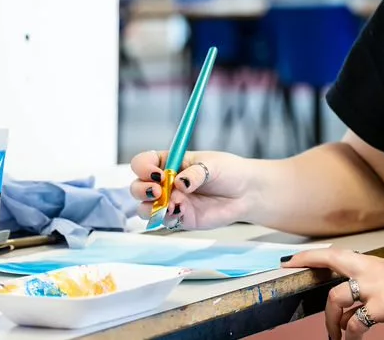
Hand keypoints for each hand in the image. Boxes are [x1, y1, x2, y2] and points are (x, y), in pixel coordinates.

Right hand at [129, 150, 251, 229]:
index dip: (143, 167)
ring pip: (144, 207)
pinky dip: (167, 218)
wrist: (246, 192)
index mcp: (170, 162)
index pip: (144, 162)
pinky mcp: (179, 218)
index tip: (156, 173)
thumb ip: (195, 173)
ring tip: (174, 203)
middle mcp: (165, 182)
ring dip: (151, 207)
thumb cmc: (229, 171)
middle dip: (142, 189)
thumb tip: (180, 183)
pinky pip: (163, 221)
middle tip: (158, 191)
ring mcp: (170, 201)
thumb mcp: (213, 165)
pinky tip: (182, 212)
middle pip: (137, 186)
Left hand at [282, 248, 383, 339]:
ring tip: (335, 337)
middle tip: (290, 272)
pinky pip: (355, 325)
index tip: (292, 259)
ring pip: (336, 300)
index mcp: (374, 263)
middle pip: (331, 263)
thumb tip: (351, 308)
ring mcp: (376, 287)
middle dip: (308, 267)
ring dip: (331, 322)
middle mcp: (372, 270)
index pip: (337, 253)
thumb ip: (371, 289)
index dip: (312, 255)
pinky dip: (351, 336)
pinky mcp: (382, 306)